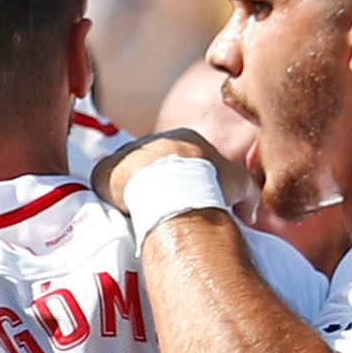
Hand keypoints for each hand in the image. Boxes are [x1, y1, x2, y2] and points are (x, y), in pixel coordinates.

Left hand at [93, 130, 253, 214]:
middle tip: (160, 208)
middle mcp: (152, 140)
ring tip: (141, 213)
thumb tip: (247, 213)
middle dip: (154, 185)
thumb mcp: (239, 184)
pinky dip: (112, 197)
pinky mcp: (103, 171)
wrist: (173, 186)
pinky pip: (105, 185)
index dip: (182, 181)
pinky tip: (121, 212)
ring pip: (126, 174)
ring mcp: (125, 154)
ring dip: (131, 191)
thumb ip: (247, 195)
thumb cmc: (208, 183)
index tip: (183, 200)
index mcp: (184, 138)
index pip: (181, 159)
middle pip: (151, 165)